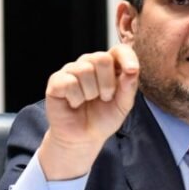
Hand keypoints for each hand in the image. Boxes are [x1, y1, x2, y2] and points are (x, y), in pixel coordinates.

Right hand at [38, 44, 139, 179]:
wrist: (83, 138)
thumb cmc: (103, 118)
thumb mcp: (123, 105)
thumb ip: (129, 87)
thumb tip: (132, 69)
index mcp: (109, 66)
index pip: (119, 50)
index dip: (126, 58)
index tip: (132, 70)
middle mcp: (89, 63)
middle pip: (102, 58)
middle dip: (107, 84)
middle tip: (103, 98)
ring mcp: (71, 70)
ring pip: (85, 70)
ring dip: (91, 93)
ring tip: (87, 101)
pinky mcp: (56, 81)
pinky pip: (69, 82)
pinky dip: (76, 98)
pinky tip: (74, 103)